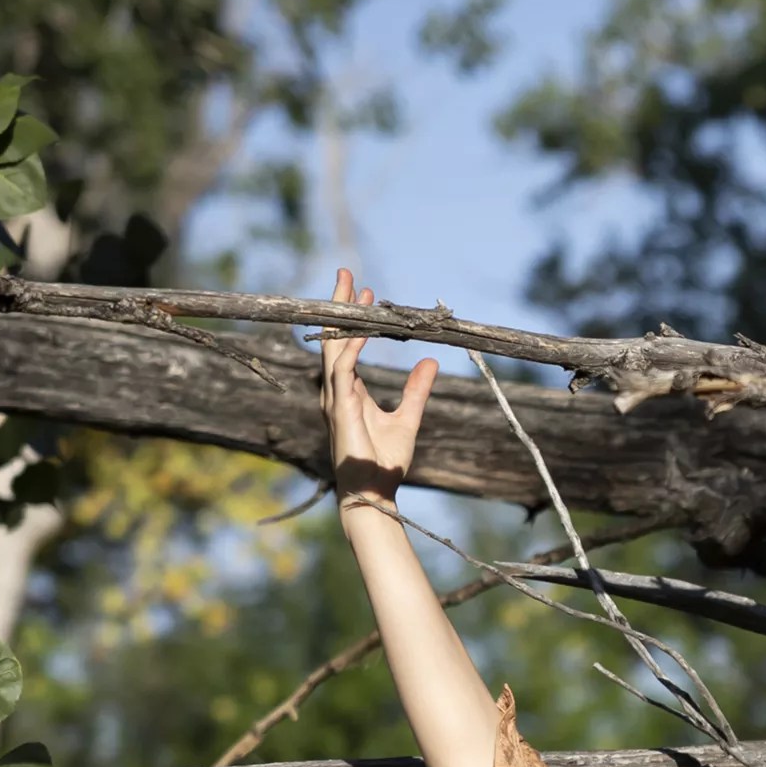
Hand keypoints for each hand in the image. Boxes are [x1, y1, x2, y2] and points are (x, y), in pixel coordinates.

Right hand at [319, 266, 438, 507]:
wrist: (373, 491)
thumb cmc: (385, 462)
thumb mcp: (409, 418)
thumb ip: (417, 390)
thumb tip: (431, 361)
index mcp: (352, 392)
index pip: (348, 346)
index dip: (356, 320)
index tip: (366, 295)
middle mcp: (339, 390)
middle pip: (335, 338)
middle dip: (339, 306)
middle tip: (346, 274)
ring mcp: (336, 397)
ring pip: (334, 347)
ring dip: (342, 317)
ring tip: (351, 288)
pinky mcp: (341, 407)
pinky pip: (343, 370)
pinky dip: (351, 348)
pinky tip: (361, 330)